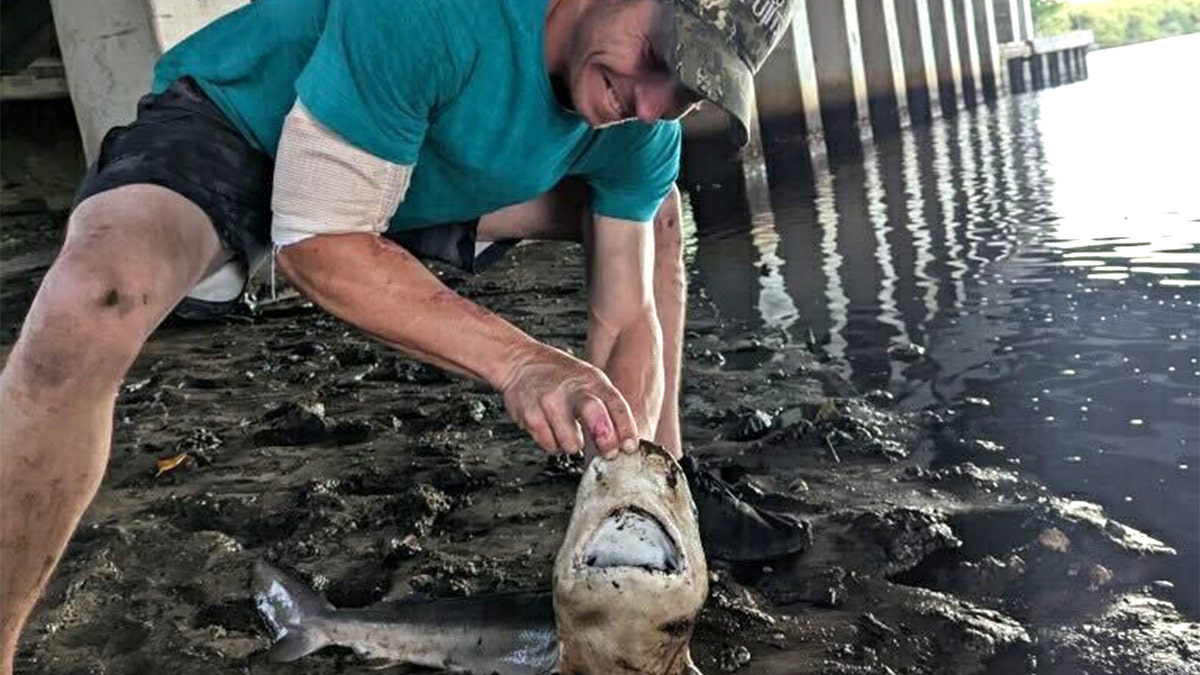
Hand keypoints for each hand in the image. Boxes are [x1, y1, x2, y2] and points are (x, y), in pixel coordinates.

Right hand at [500, 342, 638, 457]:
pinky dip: (552, 444)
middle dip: (605, 440)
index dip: (626, 429)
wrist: (519, 362)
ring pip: (571, 444)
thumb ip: (605, 405)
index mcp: (592, 380)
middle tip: (608, 453)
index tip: (630, 447)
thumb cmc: (559, 375)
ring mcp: (550, 402)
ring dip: (572, 444)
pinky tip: (549, 427)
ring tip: (566, 429)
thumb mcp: (588, 380)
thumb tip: (623, 441)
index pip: (616, 405)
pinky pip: (550, 446)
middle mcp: (571, 389)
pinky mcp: (531, 416)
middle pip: (596, 418)